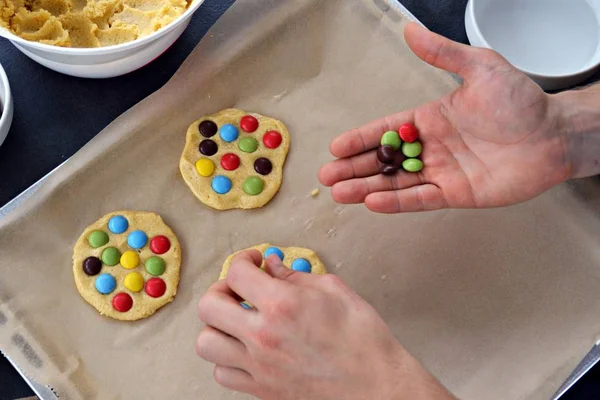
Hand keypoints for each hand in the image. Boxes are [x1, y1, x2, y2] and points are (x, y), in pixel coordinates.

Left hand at [196, 251, 454, 399]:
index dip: (243, 259)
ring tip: (238, 320)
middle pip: (209, 306)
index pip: (237, 273)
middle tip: (239, 287)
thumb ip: (295, 276)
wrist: (377, 386)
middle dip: (221, 289)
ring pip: (206, 343)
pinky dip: (226, 358)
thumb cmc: (363, 341)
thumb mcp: (334, 291)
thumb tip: (271, 266)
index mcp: (282, 305)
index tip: (253, 261)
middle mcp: (262, 336)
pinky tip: (246, 348)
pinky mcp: (261, 389)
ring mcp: (258, 366)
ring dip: (218, 325)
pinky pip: (222, 373)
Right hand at [319, 23, 570, 212]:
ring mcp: (442, 172)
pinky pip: (421, 199)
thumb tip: (410, 30)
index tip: (336, 147)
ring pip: (396, 183)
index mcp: (430, 118)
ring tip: (339, 193)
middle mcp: (431, 147)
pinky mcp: (456, 194)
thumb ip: (442, 54)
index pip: (385, 130)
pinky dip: (397, 202)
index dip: (360, 139)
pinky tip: (373, 202)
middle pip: (383, 160)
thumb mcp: (480, 67)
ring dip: (367, 188)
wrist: (554, 134)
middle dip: (354, 168)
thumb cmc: (521, 101)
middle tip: (327, 176)